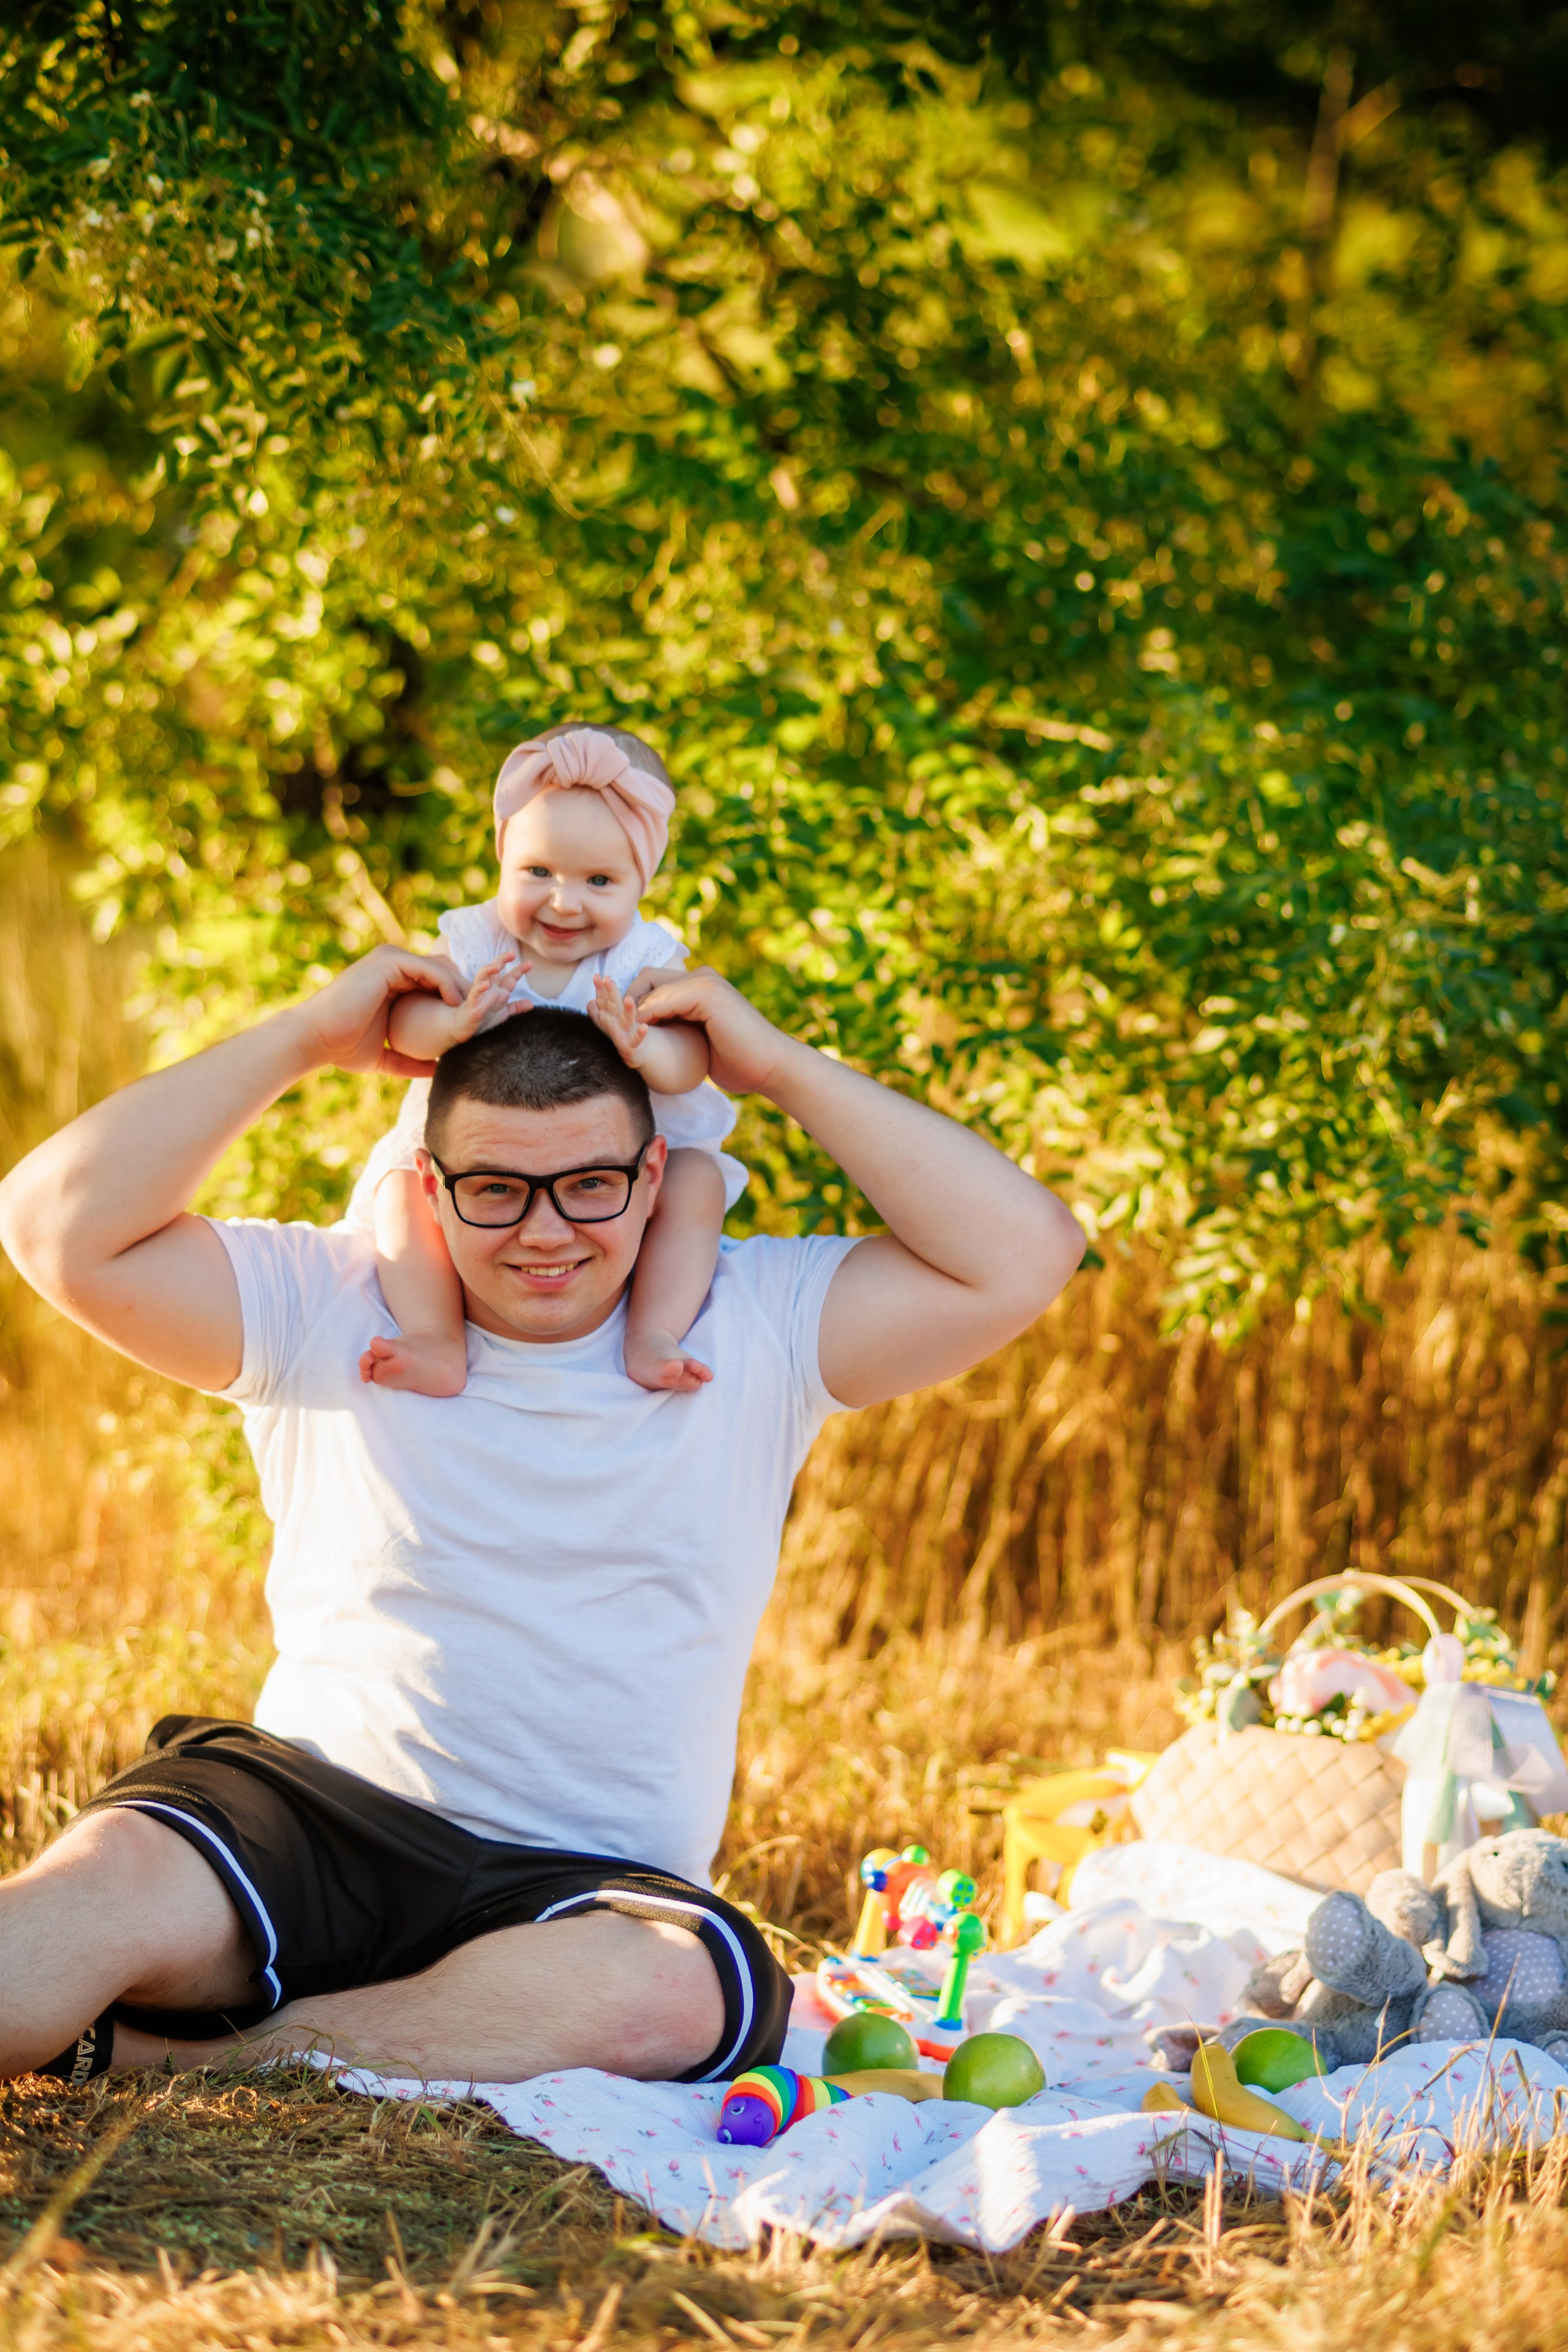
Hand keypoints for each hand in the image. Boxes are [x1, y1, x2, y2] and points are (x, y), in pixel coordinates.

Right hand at [287, 945, 471, 1077]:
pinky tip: (458, 1007)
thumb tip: (435, 1070)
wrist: (313, 1040)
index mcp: (393, 981)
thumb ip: (409, 1060)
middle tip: (487, 1015)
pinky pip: (431, 970)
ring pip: (441, 969)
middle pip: (444, 972)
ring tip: (479, 1012)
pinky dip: (448, 986)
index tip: (475, 1024)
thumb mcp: (384, 1056)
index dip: (458, 1002)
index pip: (436, 984)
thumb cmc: (341, 1048)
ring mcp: (390, 960)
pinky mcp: (389, 961)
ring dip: (463, 989)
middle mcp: (393, 965)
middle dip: (468, 993)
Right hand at [448, 953, 531, 1044]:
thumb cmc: (482, 1020)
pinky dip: (479, 989)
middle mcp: (489, 990)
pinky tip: (485, 985)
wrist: (463, 1029)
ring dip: (488, 970)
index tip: (530, 963)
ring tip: (496, 966)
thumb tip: (531, 1003)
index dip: (519, 970)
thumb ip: (516, 1007)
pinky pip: (474, 995)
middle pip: (494, 971)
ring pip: (482, 978)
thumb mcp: (504, 1013)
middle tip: (512, 953)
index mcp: (498, 992)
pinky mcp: (471, 1005)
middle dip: (502, 961)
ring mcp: (479, 996)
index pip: (509, 978)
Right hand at [588, 974, 653, 1067]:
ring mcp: (621, 1036)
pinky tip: (644, 1027)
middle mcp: (612, 1025)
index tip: (597, 975)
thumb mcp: (612, 1018)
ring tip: (629, 999)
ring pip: (624, 1022)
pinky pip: (635, 1040)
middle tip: (607, 979)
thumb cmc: (623, 1032)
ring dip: (627, 1011)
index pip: (603, 1000)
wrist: (636, 1053)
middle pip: (611, 1007)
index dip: (600, 989)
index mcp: (608, 1016)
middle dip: (608, 993)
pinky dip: (639, 1035)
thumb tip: (591, 1002)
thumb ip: (603, 1008)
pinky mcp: (630, 1047)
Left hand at [623, 967, 789, 1097]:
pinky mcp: (707, 993)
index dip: (631, 1003)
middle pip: (646, 978)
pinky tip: (642, 1035)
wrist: (770, 1067)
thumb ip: (679, 1027)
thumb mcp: (699, 1041)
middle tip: (611, 1027)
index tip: (617, 1027)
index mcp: (700, 987)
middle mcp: (702, 977)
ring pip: (650, 985)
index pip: (652, 984)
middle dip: (624, 1002)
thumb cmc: (739, 1061)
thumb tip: (650, 1032)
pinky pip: (662, 998)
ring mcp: (705, 982)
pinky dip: (646, 1014)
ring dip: (630, 1009)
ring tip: (619, 1033)